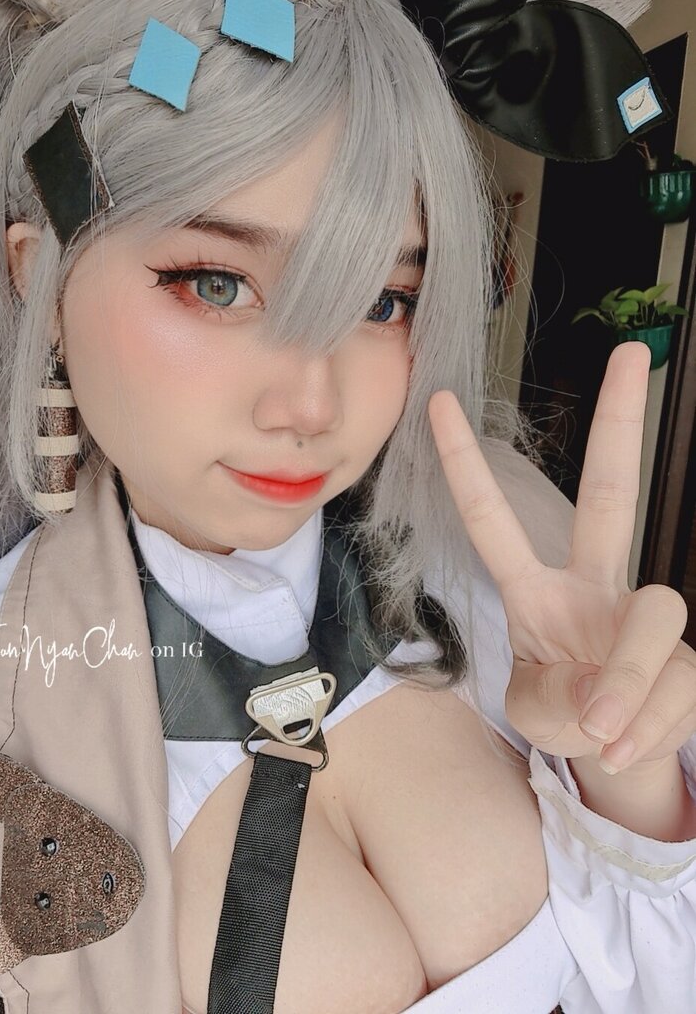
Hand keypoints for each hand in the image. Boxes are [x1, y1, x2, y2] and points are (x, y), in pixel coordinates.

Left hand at [427, 342, 695, 774]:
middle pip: (613, 493)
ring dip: (625, 685)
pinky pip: (675, 687)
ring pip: (653, 620)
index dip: (465, 467)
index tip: (437, 402)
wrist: (617, 754)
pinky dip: (646, 730)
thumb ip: (565, 706)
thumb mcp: (540, 715)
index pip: (493, 523)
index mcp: (539, 592)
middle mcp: (596, 585)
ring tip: (603, 732)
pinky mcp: (688, 657)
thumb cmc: (564, 715)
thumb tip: (610, 708)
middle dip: (617, 423)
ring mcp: (645, 615)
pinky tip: (626, 745)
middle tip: (626, 353)